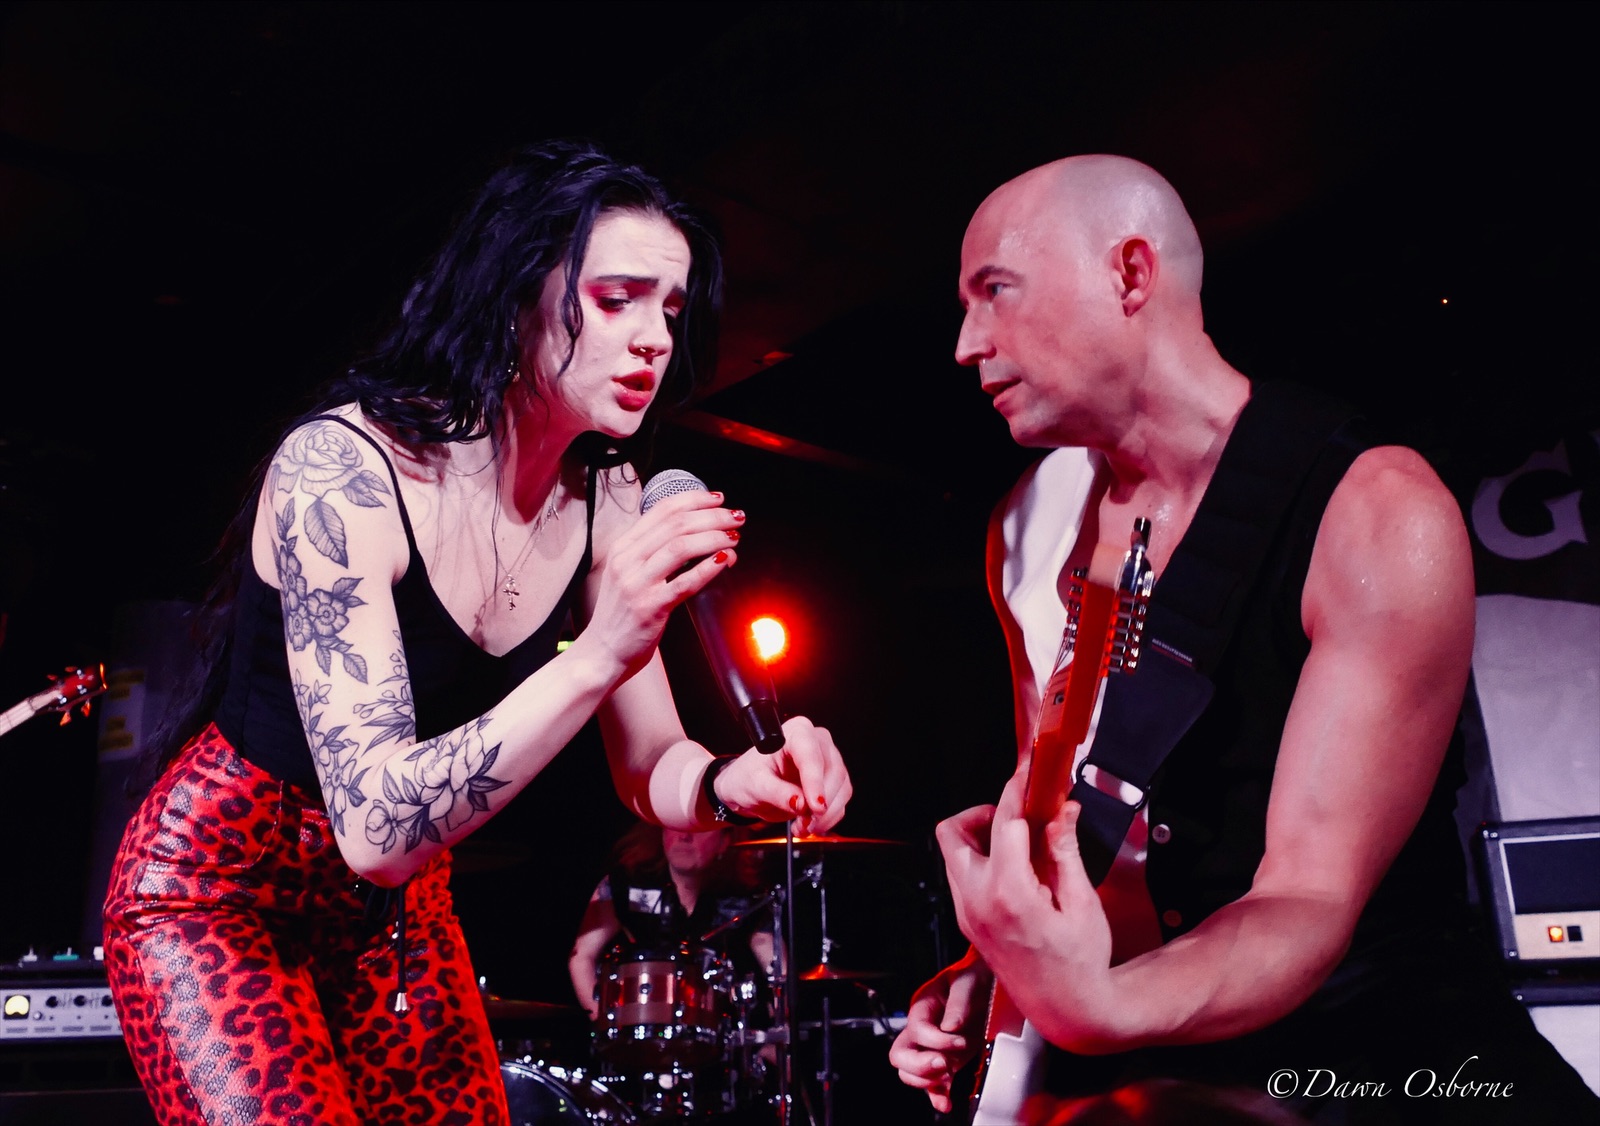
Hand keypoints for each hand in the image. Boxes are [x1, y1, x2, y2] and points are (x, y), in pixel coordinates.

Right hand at [581, 488, 742, 680]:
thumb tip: (693, 533)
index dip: (695, 499)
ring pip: (681, 547)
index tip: (718, 499)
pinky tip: (725, 560)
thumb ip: (651, 552)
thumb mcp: (627, 574)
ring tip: (734, 538)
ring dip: (714, 537)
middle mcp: (627, 560)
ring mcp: (636, 584)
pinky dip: (709, 568)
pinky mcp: (649, 608)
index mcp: (623, 547)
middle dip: (713, 516)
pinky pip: (685, 582)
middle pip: (676, 524)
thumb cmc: (621, 614)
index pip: (662, 510)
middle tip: (736, 517)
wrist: (601, 652)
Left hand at [712, 716, 851, 834]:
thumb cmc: (748, 777)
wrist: (751, 788)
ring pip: (841, 788)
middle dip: (821, 803)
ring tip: (801, 826)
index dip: (815, 781)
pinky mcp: (834, 781)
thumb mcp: (755, 785)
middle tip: (803, 823)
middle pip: (833, 771)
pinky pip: (841, 801)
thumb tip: (800, 803)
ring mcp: (828, 761)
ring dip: (825, 815)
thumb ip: (776, 793)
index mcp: (795, 732)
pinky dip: (827, 818)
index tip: (815, 806)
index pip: (811, 755)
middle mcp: (816, 742)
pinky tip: (808, 824)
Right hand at [888, 949, 990, 1113]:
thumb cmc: (973, 976)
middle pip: (900, 1055)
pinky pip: (932, 1083)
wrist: (984, 982)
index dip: (937, 1040)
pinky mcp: (945, 1059)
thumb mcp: (967, 981)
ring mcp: (930, 1047)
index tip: (961, 1041)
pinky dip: (936, 1096)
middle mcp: (921, 1028)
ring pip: (909, 1072)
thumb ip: (959, 1001)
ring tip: (948, 1079)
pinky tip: (946, 1104)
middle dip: (920, 1066)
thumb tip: (951, 1027)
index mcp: (922, 1006)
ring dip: (927, 1081)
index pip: (917, 1030)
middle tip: (945, 1064)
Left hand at [937, 771, 1116, 1050]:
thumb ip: (1064, 851)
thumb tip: (1061, 812)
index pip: (1004, 823)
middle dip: (982, 813)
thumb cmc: (1080, 962)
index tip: (1029, 775)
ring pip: (952, 853)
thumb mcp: (1081, 901)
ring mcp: (967, 914)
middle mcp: (978, 902)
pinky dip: (981, 860)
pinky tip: (1016, 867)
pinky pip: (961, 876)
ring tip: (1020, 842)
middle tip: (1017, 815)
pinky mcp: (968, 922)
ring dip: (979, 836)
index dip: (1018, 791)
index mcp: (1010, 894)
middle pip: (952, 832)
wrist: (1066, 1009)